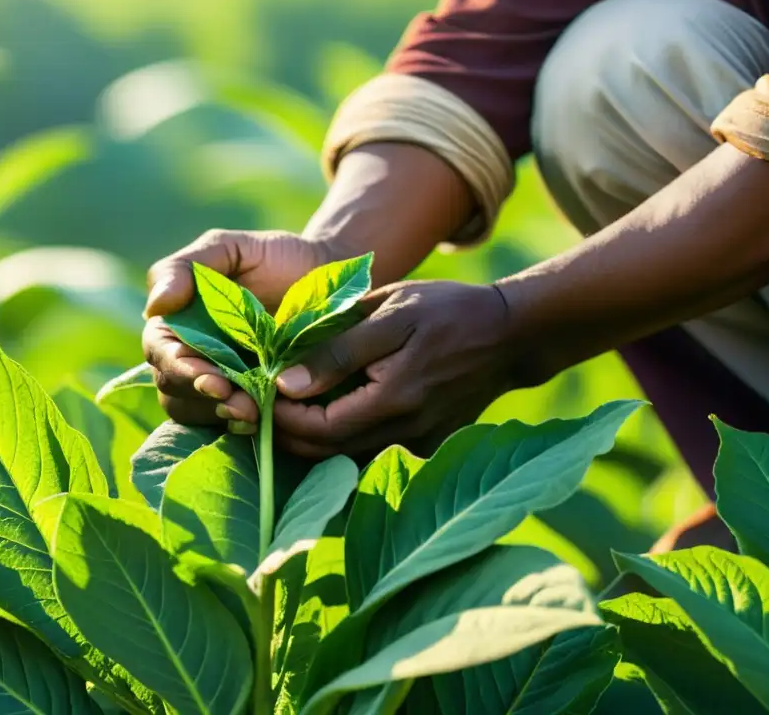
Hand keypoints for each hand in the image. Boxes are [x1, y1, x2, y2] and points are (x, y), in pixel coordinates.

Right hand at [143, 229, 335, 430]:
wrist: (334, 282)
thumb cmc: (278, 258)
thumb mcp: (233, 248)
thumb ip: (186, 266)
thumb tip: (154, 307)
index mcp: (177, 321)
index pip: (159, 351)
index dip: (179, 369)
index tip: (212, 379)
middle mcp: (189, 355)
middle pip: (172, 388)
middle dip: (201, 399)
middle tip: (238, 403)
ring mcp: (217, 381)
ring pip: (194, 412)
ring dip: (218, 416)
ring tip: (253, 413)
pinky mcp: (246, 402)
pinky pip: (228, 425)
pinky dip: (240, 427)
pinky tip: (262, 421)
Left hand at [272, 280, 513, 458]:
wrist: (509, 335)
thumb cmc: (446, 311)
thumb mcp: (390, 312)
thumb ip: (338, 350)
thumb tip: (286, 383)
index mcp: (394, 400)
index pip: (319, 430)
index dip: (282, 418)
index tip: (259, 394)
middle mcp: (405, 433)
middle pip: (327, 453)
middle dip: (288, 434)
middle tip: (262, 407)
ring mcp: (418, 444)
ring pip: (346, 457)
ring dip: (311, 439)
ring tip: (287, 408)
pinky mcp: (425, 445)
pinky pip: (370, 451)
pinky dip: (341, 439)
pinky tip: (327, 411)